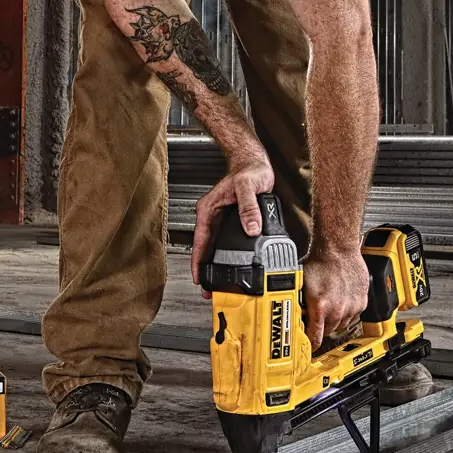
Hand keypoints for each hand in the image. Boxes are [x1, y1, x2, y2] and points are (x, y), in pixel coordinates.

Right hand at [190, 154, 275, 295]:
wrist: (255, 162)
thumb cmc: (248, 170)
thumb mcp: (248, 187)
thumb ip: (248, 207)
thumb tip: (251, 227)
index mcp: (209, 210)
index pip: (199, 240)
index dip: (197, 261)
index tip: (198, 277)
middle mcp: (213, 217)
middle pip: (206, 248)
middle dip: (206, 269)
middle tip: (210, 289)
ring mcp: (222, 220)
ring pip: (216, 247)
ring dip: (218, 264)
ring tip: (221, 284)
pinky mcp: (234, 221)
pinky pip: (229, 242)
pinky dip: (230, 256)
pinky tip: (235, 266)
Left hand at [303, 249, 368, 351]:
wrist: (338, 248)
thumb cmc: (319, 262)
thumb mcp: (300, 284)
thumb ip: (299, 303)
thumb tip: (290, 316)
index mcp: (320, 307)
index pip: (315, 339)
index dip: (310, 345)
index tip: (306, 348)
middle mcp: (337, 310)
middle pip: (328, 332)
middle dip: (320, 327)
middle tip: (316, 318)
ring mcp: (351, 307)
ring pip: (341, 325)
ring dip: (334, 319)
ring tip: (328, 305)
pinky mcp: (362, 302)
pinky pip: (353, 315)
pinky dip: (346, 311)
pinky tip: (339, 300)